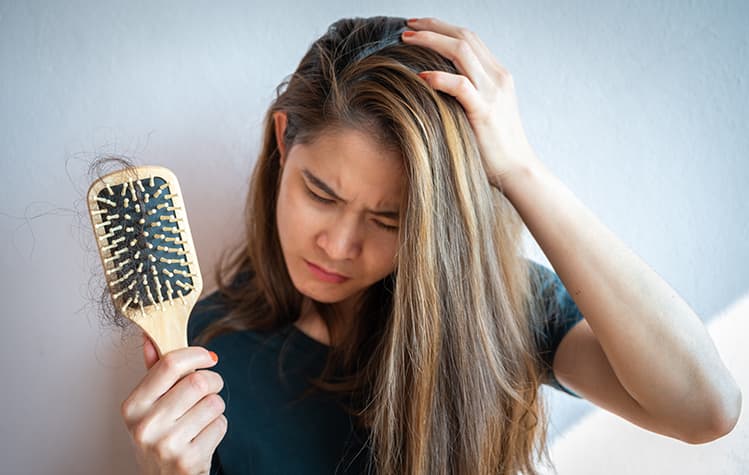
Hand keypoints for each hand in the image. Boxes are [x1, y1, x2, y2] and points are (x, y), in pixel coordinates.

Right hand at [120, 333, 226, 474]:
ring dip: (216, 406)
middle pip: (198, 382)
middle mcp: (145, 426)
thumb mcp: (150, 406)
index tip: (207, 357)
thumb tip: (150, 338)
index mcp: (132, 406)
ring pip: (213, 403)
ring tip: (202, 417)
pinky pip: (220, 425)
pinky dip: (218, 427)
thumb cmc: (160, 437)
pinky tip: (203, 436)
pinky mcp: (188, 459)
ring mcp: (166, 445)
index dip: (195, 354)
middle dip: (213, 382)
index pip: (170, 364)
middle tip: (211, 388)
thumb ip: (154, 372)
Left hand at [402, 17, 538, 187]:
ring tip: (407, 41)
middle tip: (407, 27)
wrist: (517, 170)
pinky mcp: (485, 112)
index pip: (469, 38)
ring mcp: (493, 93)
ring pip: (461, 52)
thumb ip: (466, 94)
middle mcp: (497, 77)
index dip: (442, 28)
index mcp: (497, 75)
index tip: (418, 26)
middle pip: (464, 37)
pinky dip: (439, 77)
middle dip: (433, 27)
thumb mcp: (482, 111)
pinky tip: (420, 76)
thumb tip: (434, 86)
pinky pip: (460, 86)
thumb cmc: (494, 146)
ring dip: (431, 42)